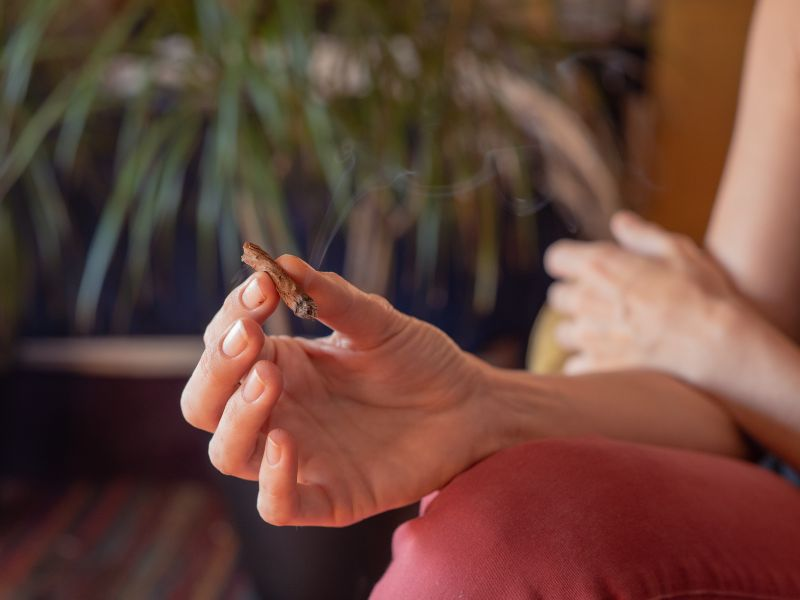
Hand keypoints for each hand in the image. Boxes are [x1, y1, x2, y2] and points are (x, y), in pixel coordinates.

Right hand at [181, 257, 487, 526]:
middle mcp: (278, 411)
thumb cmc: (418, 359)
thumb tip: (283, 261)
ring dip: (238, 417)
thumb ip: (334, 298)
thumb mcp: (377, 322)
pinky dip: (272, 482)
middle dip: (217, 370)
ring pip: (230, 453)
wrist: (469, 406)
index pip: (224, 343)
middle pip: (206, 403)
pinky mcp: (329, 497)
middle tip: (251, 337)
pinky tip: (285, 444)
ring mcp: (298, 457)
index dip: (232, 315)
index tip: (263, 287)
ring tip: (268, 379)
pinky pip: (278, 506)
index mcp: (282, 364)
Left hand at [544, 211, 742, 380]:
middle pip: (557, 296)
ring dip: (581, 330)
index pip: (557, 258)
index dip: (570, 263)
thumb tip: (619, 222)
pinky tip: (613, 359)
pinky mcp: (598, 367)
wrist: (717, 345)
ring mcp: (590, 337)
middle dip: (576, 296)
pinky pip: (574, 365)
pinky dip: (588, 363)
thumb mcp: (678, 251)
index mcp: (600, 266)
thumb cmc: (703, 294)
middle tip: (607, 302)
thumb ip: (641, 235)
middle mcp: (587, 300)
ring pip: (563, 332)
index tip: (586, 269)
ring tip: (611, 332)